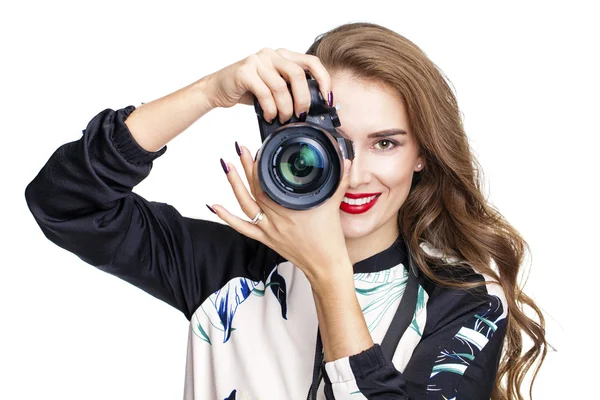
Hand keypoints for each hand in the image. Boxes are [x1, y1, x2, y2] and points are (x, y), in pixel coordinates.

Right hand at [204, 48, 331, 123]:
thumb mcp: (274, 88)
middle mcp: (272, 54)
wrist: (218, 88)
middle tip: (301, 115)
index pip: (312, 62)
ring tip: (282, 119)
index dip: (323, 80)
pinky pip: (264, 93)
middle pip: (298, 75)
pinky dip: (270, 109)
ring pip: (280, 87)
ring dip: (285, 108)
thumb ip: (291, 90)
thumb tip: (312, 110)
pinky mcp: (244, 71)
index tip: (327, 99)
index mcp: (283, 55)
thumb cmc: (249, 90)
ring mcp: (257, 61)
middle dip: (303, 99)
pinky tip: (270, 117)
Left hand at [210, 145, 352, 285]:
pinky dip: (227, 217)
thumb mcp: (334, 206)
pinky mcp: (266, 239)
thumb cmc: (329, 240)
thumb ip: (338, 182)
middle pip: (255, 189)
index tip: (258, 149)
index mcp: (291, 209)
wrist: (326, 267)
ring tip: (227, 166)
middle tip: (241, 149)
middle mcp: (276, 219)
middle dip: (246, 167)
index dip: (260, 165)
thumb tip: (344, 163)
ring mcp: (268, 230)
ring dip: (234, 184)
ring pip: (245, 205)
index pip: (269, 183)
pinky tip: (214, 206)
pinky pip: (242, 227)